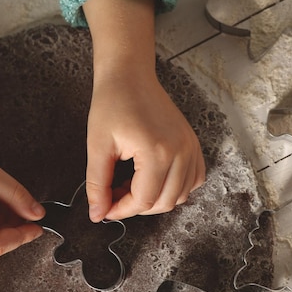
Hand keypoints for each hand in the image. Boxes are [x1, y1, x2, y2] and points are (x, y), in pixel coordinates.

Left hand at [82, 0, 205, 221]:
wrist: (130, 76)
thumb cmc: (112, 104)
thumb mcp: (97, 146)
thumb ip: (98, 185)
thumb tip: (97, 214)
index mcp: (157, 152)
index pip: (144, 201)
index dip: (121, 211)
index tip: (105, 210)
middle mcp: (181, 152)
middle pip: (164, 203)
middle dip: (136, 207)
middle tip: (115, 195)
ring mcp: (191, 148)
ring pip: (180, 196)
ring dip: (155, 199)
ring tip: (132, 185)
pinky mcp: (193, 144)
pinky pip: (193, 180)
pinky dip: (176, 188)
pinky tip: (154, 179)